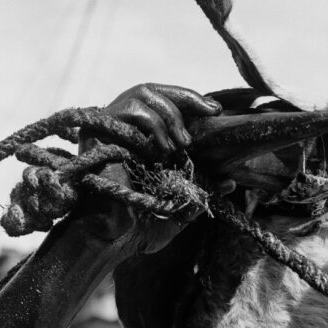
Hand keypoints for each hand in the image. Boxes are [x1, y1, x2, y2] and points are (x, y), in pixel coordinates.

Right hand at [78, 83, 221, 254]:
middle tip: (207, 116)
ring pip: (143, 93)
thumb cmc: (141, 227)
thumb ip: (201, 192)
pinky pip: (128, 108)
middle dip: (186, 99)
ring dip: (169, 115)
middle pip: (155, 90)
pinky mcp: (97, 128)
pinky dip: (151, 124)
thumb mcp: (181, 208)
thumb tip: (229, 182)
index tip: (216, 110)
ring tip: (181, 145)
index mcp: (144, 140)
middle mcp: (126, 128)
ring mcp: (110, 127)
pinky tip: (160, 149)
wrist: (114, 237)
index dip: (191, 101)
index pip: (167, 104)